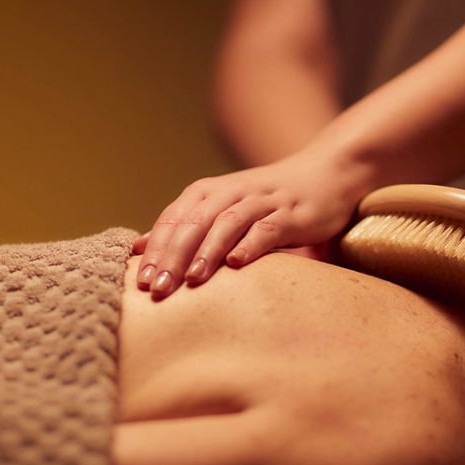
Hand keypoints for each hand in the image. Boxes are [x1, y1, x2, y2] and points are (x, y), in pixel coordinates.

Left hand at [133, 150, 369, 298]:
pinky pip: (267, 228)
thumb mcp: (220, 209)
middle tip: (159, 290)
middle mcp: (230, 192)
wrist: (325, 175)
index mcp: (207, 193)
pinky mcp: (291, 213)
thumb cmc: (266, 201)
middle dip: (173, 258)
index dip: (155, 251)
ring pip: (226, 224)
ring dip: (207, 252)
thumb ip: (184, 227)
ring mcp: (261, 201)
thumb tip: (140, 248)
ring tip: (193, 280)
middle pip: (194, 224)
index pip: (173, 221)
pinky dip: (251, 244)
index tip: (140, 284)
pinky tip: (237, 263)